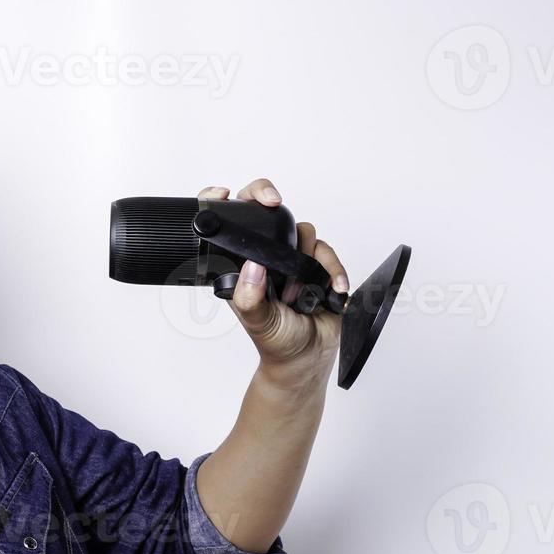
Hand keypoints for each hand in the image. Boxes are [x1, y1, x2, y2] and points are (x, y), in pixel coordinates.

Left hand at [198, 180, 347, 388]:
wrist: (308, 359)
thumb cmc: (276, 341)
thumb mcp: (257, 321)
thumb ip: (250, 297)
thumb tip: (252, 267)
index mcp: (240, 266)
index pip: (227, 226)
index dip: (221, 202)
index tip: (223, 194)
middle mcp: (265, 257)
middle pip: (268, 213)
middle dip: (271, 203)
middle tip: (274, 202)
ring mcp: (292, 259)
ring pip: (303, 232)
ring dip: (306, 260)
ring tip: (300, 294)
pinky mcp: (318, 265)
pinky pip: (327, 252)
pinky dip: (333, 269)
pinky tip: (333, 290)